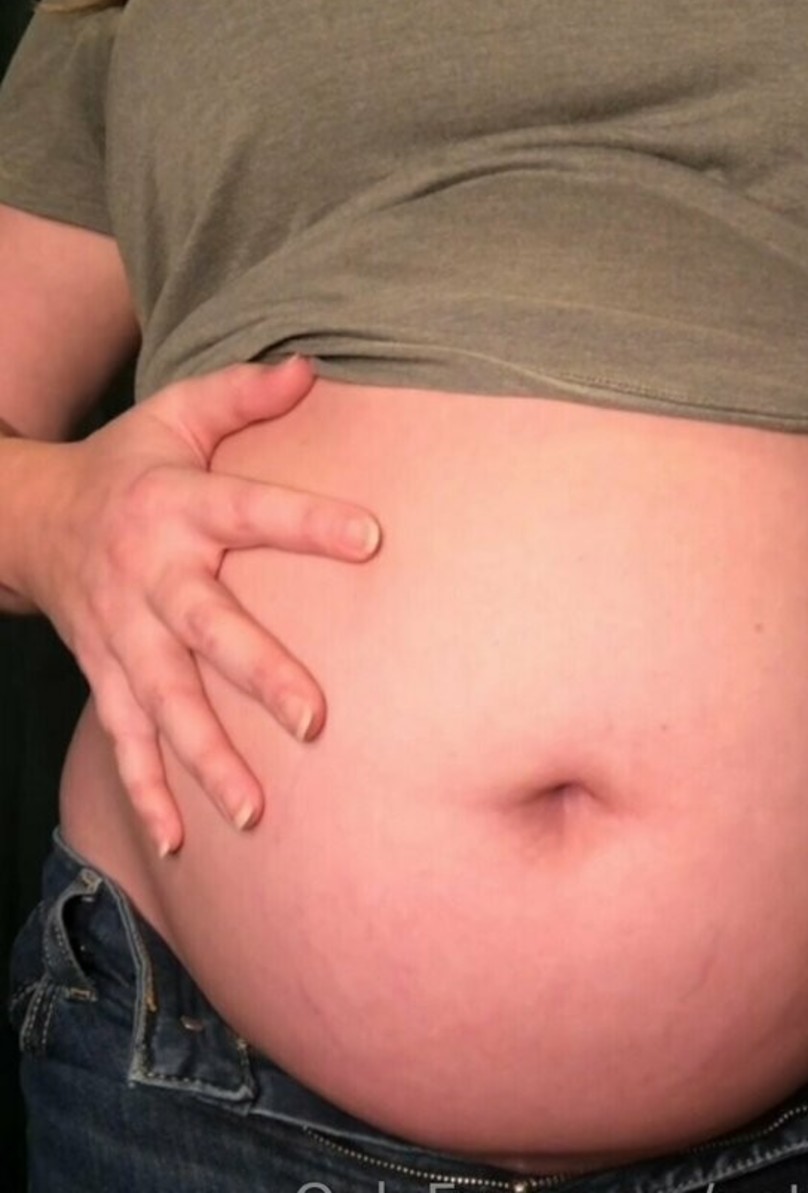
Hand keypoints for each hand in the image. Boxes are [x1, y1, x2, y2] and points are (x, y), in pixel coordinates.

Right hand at [21, 357, 381, 856]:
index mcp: (176, 505)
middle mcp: (148, 576)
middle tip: (313, 718)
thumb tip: (313, 368)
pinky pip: (123, 738)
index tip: (372, 537)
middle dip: (256, 673)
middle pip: (204, 629)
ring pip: (163, 703)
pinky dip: (146, 791)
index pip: (249, 510)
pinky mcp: (103, 673)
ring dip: (205, 758)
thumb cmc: (128, 463)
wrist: (29, 517)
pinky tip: (182, 841)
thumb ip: (242, 395)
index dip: (307, 522)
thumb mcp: (175, 413)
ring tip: (253, 809)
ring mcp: (120, 634)